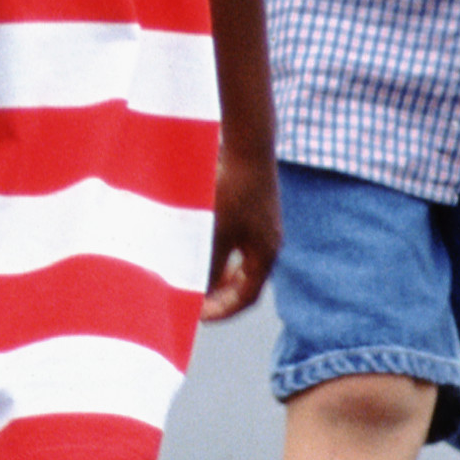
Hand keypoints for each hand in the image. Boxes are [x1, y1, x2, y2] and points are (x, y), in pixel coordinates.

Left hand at [201, 139, 277, 321]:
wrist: (246, 143)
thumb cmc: (231, 188)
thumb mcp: (214, 231)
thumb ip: (206, 265)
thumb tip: (197, 294)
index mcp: (265, 254)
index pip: (246, 297)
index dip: (221, 310)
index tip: (197, 317)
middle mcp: (268, 242)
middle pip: (244, 281)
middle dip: (218, 294)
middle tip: (192, 300)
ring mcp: (263, 224)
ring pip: (238, 260)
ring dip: (216, 271)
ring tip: (191, 275)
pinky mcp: (253, 207)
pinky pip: (236, 240)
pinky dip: (217, 249)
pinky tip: (197, 242)